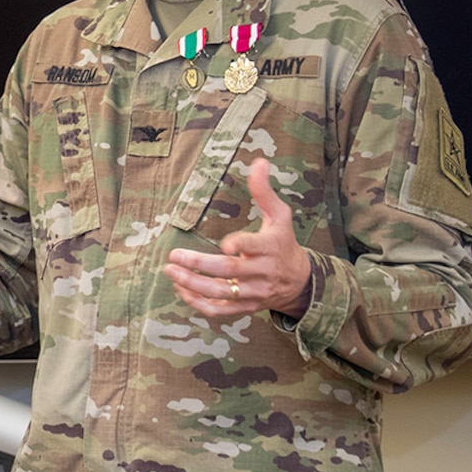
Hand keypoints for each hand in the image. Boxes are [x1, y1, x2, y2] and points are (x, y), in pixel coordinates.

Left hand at [164, 158, 312, 318]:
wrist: (299, 282)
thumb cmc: (283, 243)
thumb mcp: (280, 216)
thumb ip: (265, 192)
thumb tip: (259, 162)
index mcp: (270, 248)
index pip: (254, 248)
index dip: (240, 246)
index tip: (225, 244)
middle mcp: (262, 273)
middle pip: (229, 272)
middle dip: (199, 264)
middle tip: (174, 256)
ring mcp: (253, 293)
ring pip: (221, 293)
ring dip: (193, 284)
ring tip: (171, 271)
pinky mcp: (245, 307)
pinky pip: (220, 310)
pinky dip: (199, 303)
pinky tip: (182, 289)